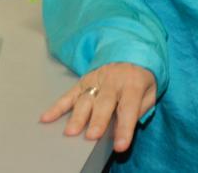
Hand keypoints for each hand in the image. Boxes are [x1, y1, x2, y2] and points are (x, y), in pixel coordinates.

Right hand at [40, 62, 156, 152]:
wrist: (132, 52)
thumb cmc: (140, 79)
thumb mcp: (150, 92)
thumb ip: (139, 109)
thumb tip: (124, 127)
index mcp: (133, 84)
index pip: (129, 108)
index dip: (125, 128)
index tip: (120, 146)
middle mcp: (113, 81)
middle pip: (104, 103)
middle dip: (97, 120)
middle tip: (91, 136)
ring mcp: (96, 80)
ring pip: (85, 99)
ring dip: (77, 116)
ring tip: (70, 132)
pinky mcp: (83, 81)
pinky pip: (69, 94)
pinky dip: (57, 106)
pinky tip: (47, 117)